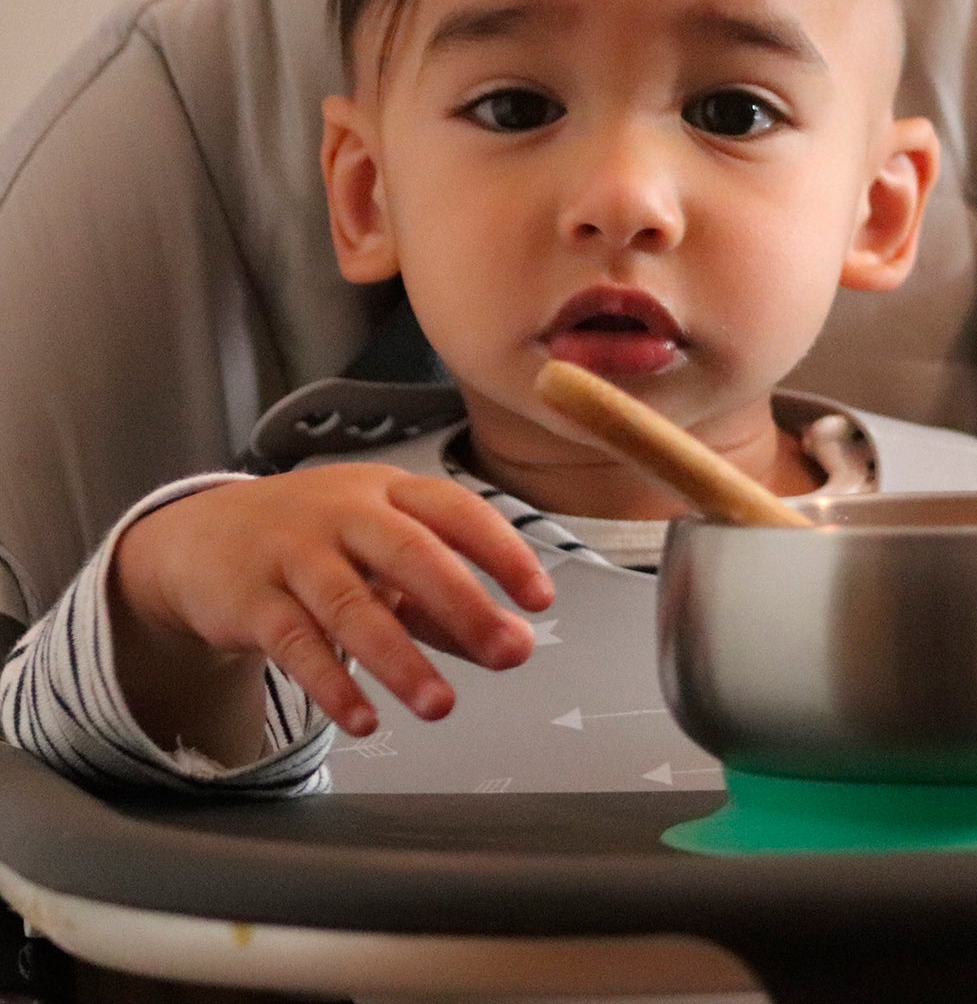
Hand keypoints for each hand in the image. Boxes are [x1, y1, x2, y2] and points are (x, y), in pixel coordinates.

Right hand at [111, 463, 554, 752]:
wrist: (200, 536)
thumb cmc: (318, 542)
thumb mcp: (382, 554)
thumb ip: (443, 599)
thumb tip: (511, 641)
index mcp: (390, 492)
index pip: (457, 512)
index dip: (502, 551)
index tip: (541, 597)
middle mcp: (344, 514)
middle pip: (410, 553)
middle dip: (464, 605)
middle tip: (510, 651)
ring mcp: (293, 553)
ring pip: (351, 606)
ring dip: (400, 660)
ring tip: (441, 706)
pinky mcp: (250, 600)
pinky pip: (295, 645)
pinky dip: (332, 685)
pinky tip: (365, 719)